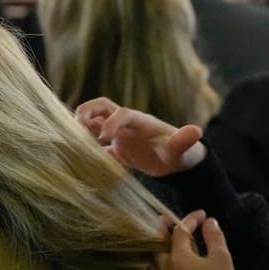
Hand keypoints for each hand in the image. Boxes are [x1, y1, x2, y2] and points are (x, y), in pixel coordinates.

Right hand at [75, 97, 205, 176]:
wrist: (178, 161)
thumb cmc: (181, 153)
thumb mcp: (182, 149)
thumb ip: (184, 141)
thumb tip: (196, 131)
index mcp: (141, 121)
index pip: (122, 113)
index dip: (111, 122)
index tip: (104, 138)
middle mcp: (127, 125)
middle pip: (102, 107)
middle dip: (88, 112)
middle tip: (77, 125)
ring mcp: (120, 135)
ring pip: (95, 122)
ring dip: (83, 126)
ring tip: (72, 138)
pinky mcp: (118, 149)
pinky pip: (97, 145)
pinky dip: (87, 148)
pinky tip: (79, 158)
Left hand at [153, 211, 238, 269]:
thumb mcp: (222, 259)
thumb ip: (214, 237)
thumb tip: (209, 222)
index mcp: (178, 256)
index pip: (181, 231)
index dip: (191, 219)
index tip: (202, 215)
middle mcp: (164, 269)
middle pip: (157, 244)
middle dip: (162, 230)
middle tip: (167, 220)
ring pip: (152, 263)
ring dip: (156, 250)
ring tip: (163, 245)